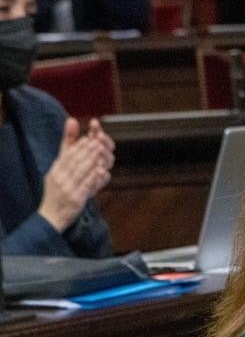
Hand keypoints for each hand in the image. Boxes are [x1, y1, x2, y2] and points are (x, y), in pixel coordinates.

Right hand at [38, 118, 113, 232]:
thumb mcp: (58, 169)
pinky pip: (86, 186)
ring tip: (102, 151)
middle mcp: (60, 177)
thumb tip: (72, 121)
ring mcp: (68, 188)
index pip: (68, 154)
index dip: (80, 145)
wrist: (51, 216)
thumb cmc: (56, 191)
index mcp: (56, 169)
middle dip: (88, 149)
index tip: (90, 137)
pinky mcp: (76, 199)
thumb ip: (67, 147)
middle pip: (76, 160)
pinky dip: (94, 178)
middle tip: (99, 141)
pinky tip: (102, 171)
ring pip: (81, 171)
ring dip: (92, 160)